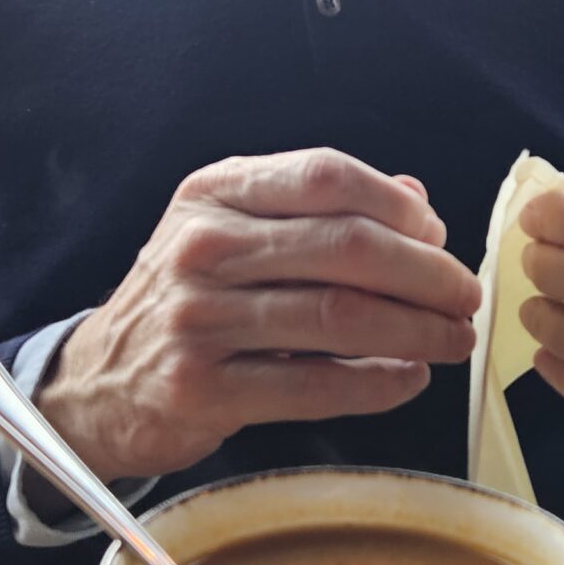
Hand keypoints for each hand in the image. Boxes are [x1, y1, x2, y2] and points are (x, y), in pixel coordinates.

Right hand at [37, 149, 479, 482]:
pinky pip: (312, 386)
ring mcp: (197, 319)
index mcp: (214, 193)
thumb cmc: (184, 298)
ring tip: (454, 340)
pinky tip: (408, 379)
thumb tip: (417, 199)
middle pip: (344, 247)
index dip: (395, 204)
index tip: (437, 235)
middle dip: (425, 273)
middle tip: (465, 295)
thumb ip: (316, 210)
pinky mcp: (202, 388)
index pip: (324, 176)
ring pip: (337, 316)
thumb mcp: (230, 230)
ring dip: (415, 330)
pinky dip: (375, 385)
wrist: (98, 382)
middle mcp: (201, 247)